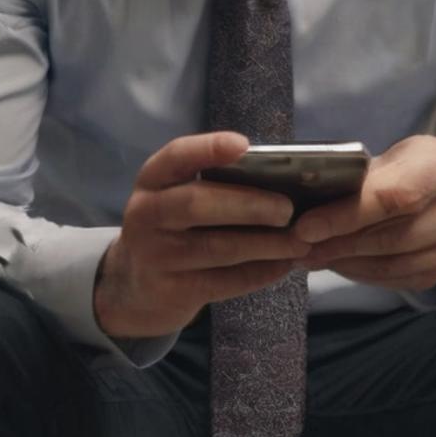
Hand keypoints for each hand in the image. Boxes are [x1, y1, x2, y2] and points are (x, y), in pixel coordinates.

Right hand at [94, 132, 312, 339]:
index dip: (208, 148)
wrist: (136, 285)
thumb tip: (282, 176)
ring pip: (216, 248)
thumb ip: (213, 183)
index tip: (244, 145)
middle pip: (196, 204)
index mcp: (152, 180)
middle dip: (248, 205)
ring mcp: (155, 255)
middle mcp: (146, 214)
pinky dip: (259, 273)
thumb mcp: (177, 196)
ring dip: (264, 244)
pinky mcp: (172, 290)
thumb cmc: (175, 226)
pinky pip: (223, 282)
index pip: (176, 156)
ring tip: (299, 242)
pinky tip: (284, 266)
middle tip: (288, 209)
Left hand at [292, 135, 435, 293]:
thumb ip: (362, 176)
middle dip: (336, 243)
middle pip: (388, 237)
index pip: (391, 198)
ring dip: (341, 262)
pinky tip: (334, 263)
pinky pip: (391, 279)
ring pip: (388, 264)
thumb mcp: (395, 157)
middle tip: (296, 245)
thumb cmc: (416, 170)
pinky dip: (357, 273)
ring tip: (307, 255)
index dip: (345, 216)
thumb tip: (308, 200)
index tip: (305, 227)